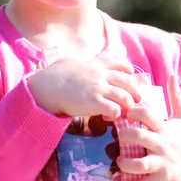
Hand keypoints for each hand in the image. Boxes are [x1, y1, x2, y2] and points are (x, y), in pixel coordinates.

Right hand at [27, 53, 141, 120]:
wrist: (45, 86)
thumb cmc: (54, 75)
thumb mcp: (72, 62)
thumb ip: (83, 64)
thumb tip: (83, 64)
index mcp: (96, 64)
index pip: (119, 63)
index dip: (128, 70)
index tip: (130, 75)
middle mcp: (101, 75)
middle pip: (128, 82)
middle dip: (135, 92)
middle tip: (134, 100)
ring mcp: (99, 88)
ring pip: (126, 97)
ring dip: (127, 106)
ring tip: (123, 112)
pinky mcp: (95, 103)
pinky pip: (115, 110)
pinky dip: (116, 115)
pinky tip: (109, 117)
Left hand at [116, 74, 180, 180]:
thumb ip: (175, 96)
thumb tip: (172, 74)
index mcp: (164, 128)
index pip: (148, 116)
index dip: (135, 112)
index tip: (126, 112)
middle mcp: (162, 145)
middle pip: (141, 138)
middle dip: (126, 136)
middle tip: (117, 136)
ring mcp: (162, 163)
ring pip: (142, 164)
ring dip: (126, 163)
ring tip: (118, 160)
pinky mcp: (162, 180)